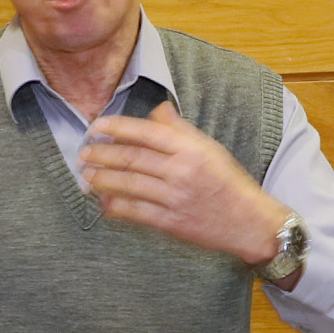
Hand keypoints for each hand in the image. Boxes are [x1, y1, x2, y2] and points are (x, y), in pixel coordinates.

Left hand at [83, 102, 296, 274]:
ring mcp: (175, 198)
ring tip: (86, 176)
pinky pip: (135, 212)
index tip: (97, 126)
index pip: (147, 133)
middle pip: (132, 159)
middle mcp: (181, 172)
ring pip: (129, 185)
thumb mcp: (210, 148)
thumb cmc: (229, 182)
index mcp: (191, 149)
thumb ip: (181, 130)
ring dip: (103, 180)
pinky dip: (116, 206)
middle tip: (83, 152)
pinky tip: (103, 202)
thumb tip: (158, 109)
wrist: (249, 223)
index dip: (118, 128)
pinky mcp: (171, 223)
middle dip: (102, 154)